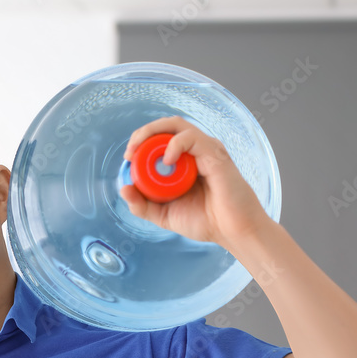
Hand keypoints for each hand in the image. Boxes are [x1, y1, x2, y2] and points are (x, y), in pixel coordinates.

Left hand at [119, 116, 268, 248]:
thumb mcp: (163, 215)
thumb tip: (123, 188)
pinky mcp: (215, 153)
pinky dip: (174, 145)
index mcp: (184, 162)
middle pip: (166, 126)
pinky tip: (166, 161)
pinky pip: (191, 137)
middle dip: (143, 133)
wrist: (233, 232)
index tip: (127, 158)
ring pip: (177, 125)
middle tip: (130, 152)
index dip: (140, 143)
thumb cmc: (205, 221)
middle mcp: (195, 152)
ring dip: (153, 133)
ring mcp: (205, 150)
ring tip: (139, 151)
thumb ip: (142, 205)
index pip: (159, 139)